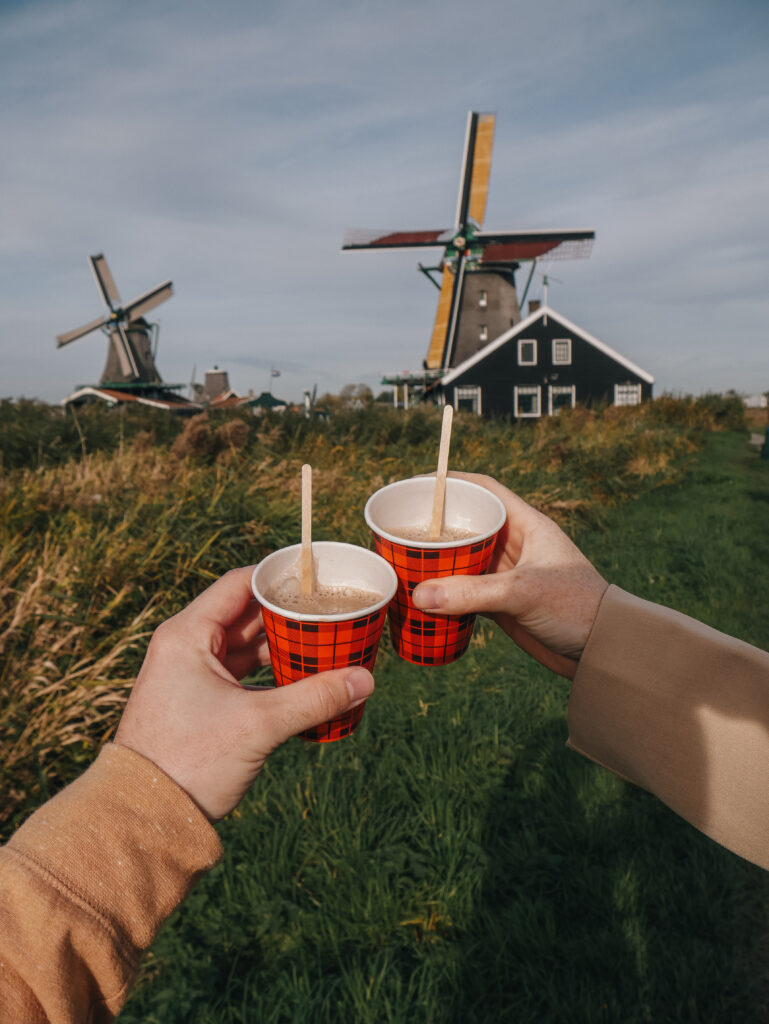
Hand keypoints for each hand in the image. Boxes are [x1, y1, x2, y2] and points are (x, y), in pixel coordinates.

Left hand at [115, 567, 373, 820]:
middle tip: (331, 612)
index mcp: (188, 634)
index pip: (239, 584)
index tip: (318, 577)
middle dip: (289, 616)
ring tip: (324, 644)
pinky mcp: (198, 702)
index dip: (279, 578)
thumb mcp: (259, 725)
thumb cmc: (190, 761)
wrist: (143, 817)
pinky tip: (302, 681)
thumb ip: (314, 698)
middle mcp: (185, 646)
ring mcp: (190, 675)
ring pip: (244, 648)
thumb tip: (365, 681)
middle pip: (245, 615)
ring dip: (281, 648)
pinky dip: (269, 675)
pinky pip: (240, 675)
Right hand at [412, 473, 608, 678]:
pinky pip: (465, 591)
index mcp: (527, 525)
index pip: (485, 489)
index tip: (419, 483)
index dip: (453, 481)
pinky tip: (421, 596)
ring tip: (402, 560)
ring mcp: (507, 575)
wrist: (603, 651)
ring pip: (463, 559)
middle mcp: (515, 544)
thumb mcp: (523, 593)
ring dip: (437, 561)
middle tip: (400, 528)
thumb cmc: (577, 607)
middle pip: (468, 524)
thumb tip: (419, 596)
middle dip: (436, 524)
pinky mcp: (503, 603)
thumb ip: (472, 594)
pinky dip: (444, 593)